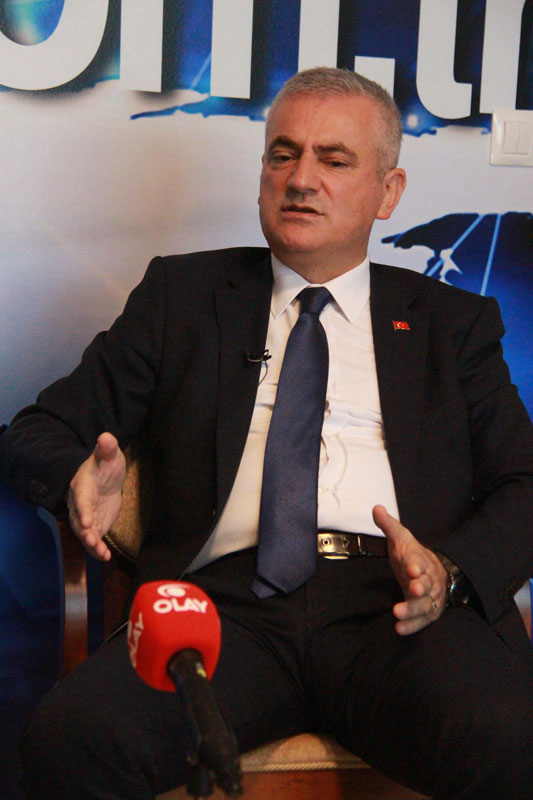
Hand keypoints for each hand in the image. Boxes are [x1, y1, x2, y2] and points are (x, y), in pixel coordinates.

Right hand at [67, 432, 125, 560]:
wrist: (105, 478)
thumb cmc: (105, 464)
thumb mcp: (109, 455)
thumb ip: (107, 448)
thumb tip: (107, 437)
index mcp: (82, 485)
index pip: (81, 499)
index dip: (84, 510)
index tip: (88, 521)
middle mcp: (80, 504)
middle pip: (79, 520)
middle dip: (85, 531)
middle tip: (92, 540)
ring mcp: (86, 516)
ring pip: (85, 533)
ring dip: (91, 544)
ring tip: (101, 553)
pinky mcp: (95, 526)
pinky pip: (94, 540)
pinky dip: (98, 549)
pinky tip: (106, 557)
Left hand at [372, 505, 447, 634]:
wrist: (437, 573)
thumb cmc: (414, 556)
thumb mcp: (402, 538)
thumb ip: (389, 525)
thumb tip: (376, 508)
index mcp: (421, 561)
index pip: (420, 562)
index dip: (416, 565)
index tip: (412, 568)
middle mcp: (428, 580)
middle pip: (426, 585)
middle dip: (420, 587)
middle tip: (414, 588)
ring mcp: (429, 598)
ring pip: (423, 605)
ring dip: (412, 609)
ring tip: (398, 613)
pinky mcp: (427, 613)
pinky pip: (421, 621)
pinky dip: (411, 625)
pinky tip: (399, 628)